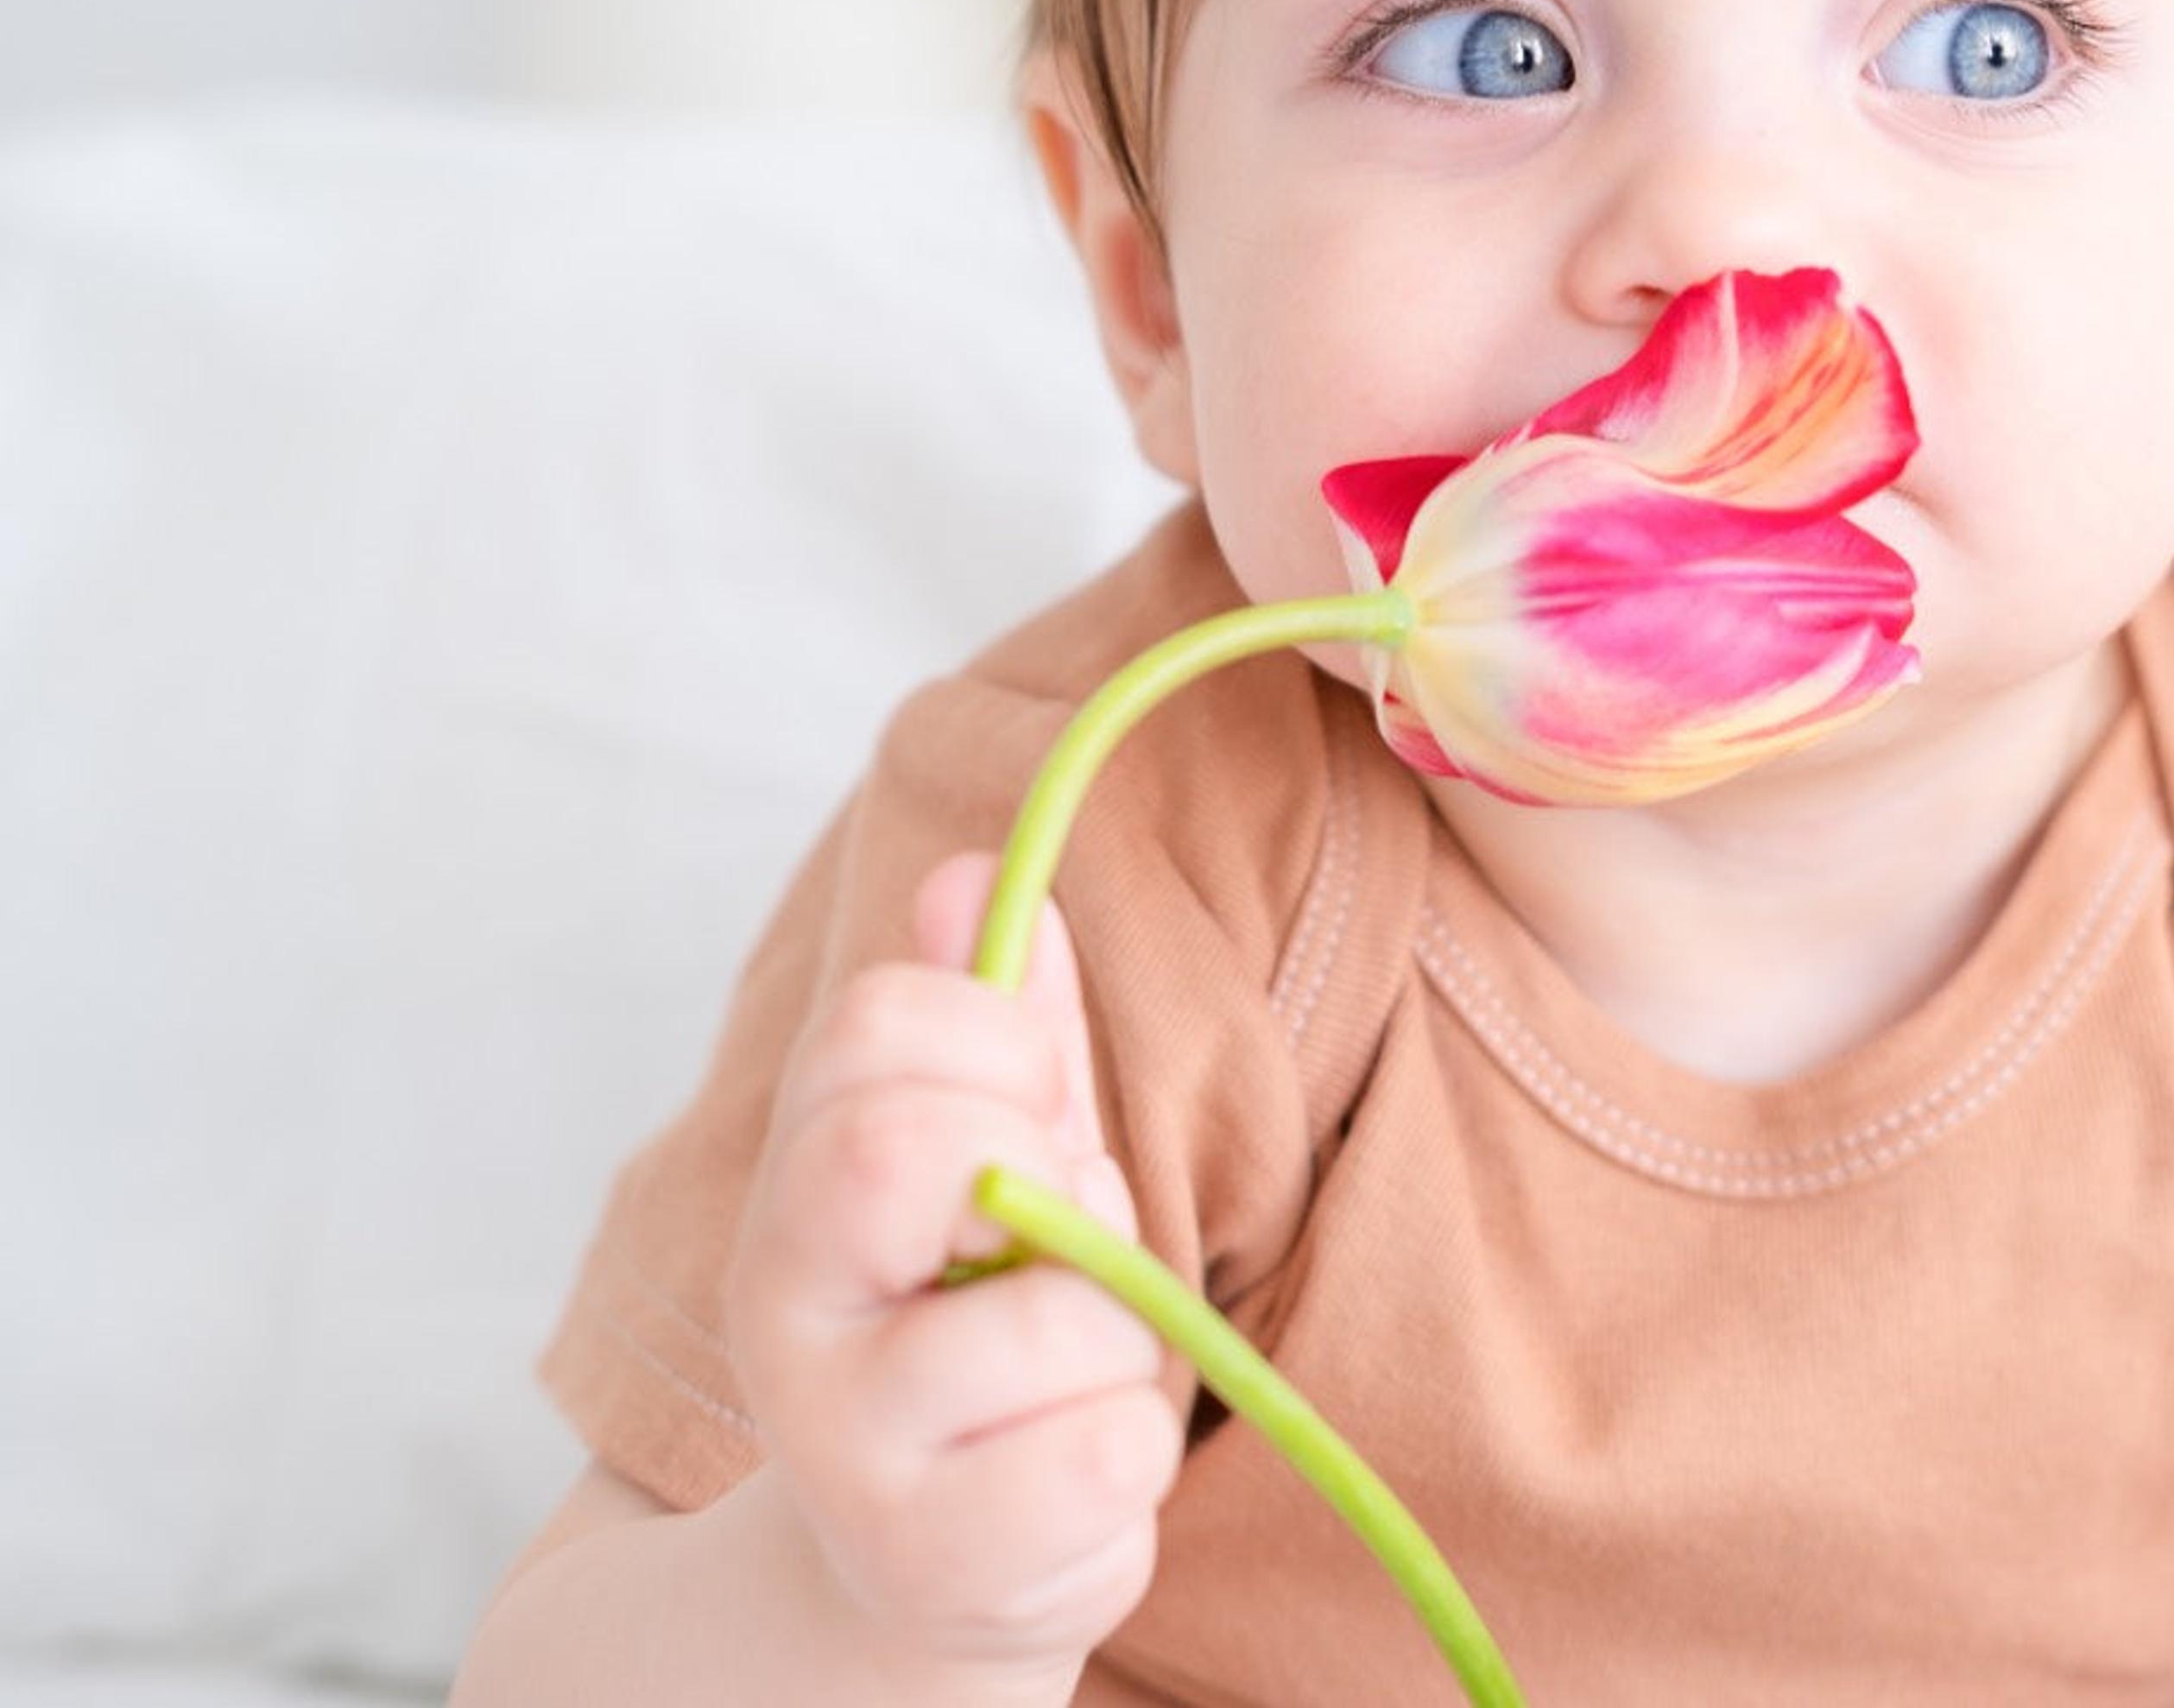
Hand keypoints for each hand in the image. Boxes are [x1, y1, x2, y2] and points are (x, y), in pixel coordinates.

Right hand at [726, 849, 1180, 1687]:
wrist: (932, 1565)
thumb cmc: (985, 1331)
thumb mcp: (994, 1159)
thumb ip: (1001, 1027)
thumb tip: (979, 873)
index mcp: (796, 1183)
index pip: (876, 1027)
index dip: (1001, 1044)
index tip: (1028, 1108)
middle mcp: (783, 1308)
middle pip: (915, 1144)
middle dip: (1052, 1181)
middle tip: (1044, 1250)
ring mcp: (843, 1445)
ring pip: (1065, 1318)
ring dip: (1117, 1345)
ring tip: (1058, 1388)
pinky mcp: (932, 1562)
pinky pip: (1108, 1454)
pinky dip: (1126, 1463)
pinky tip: (1061, 1482)